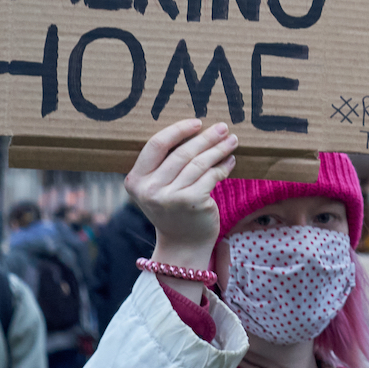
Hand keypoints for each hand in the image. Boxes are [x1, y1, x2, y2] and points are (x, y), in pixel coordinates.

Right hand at [126, 120, 237, 281]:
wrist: (182, 245)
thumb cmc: (174, 209)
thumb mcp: (159, 187)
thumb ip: (166, 163)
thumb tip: (196, 129)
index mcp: (136, 180)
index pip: (156, 145)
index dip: (178, 130)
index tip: (197, 122)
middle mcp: (149, 189)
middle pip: (181, 152)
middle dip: (206, 137)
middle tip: (223, 127)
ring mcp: (169, 197)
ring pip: (199, 163)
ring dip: (219, 149)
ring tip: (232, 141)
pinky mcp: (191, 202)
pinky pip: (211, 176)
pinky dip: (223, 167)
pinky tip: (230, 161)